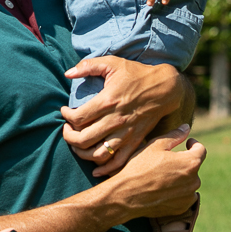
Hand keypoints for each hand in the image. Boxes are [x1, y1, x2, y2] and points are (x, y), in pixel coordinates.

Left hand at [62, 58, 184, 176]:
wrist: (165, 88)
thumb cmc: (137, 74)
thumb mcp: (113, 63)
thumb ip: (88, 66)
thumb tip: (67, 73)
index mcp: (108, 101)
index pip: (78, 118)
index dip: (66, 116)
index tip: (65, 111)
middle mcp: (115, 120)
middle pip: (83, 140)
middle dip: (69, 137)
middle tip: (67, 129)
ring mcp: (126, 134)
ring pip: (98, 154)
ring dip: (82, 153)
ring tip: (77, 145)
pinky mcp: (135, 142)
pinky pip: (117, 162)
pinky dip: (104, 168)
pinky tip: (95, 167)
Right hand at [105, 126, 204, 218]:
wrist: (127, 195)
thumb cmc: (140, 167)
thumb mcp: (155, 146)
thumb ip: (174, 135)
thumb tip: (186, 127)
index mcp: (190, 163)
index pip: (201, 150)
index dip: (194, 144)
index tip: (187, 143)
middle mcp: (194, 181)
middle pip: (194, 167)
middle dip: (184, 162)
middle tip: (166, 161)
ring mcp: (188, 196)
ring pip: (189, 182)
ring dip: (181, 177)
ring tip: (162, 176)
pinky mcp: (181, 208)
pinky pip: (184, 196)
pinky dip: (177, 192)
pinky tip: (162, 189)